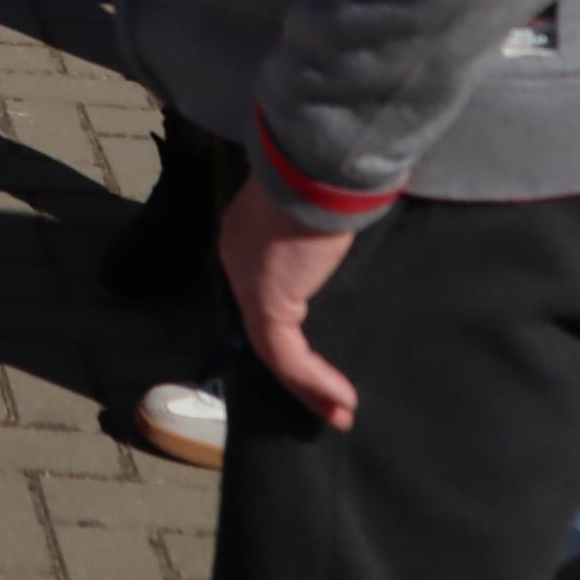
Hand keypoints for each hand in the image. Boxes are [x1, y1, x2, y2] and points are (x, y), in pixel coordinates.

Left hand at [218, 175, 358, 430]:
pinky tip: (343, 398)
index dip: (286, 330)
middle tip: (330, 399)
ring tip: (341, 413)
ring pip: (272, 350)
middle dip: (297, 371)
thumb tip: (335, 239)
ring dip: (308, 388)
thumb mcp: (315, 210)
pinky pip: (285, 356)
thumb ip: (313, 234)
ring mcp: (246, 284)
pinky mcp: (266, 304)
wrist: (311, 167)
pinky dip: (314, 381)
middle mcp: (236, 261)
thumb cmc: (322, 178)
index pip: (260, 294)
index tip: (312, 355)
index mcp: (244, 236)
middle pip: (263, 329)